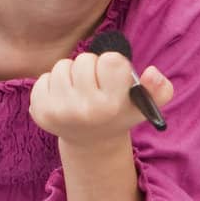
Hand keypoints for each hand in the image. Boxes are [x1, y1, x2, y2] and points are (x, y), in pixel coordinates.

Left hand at [29, 51, 174, 147]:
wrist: (91, 141)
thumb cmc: (120, 113)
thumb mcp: (146, 104)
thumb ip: (160, 88)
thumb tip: (151, 72)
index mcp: (111, 105)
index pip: (111, 59)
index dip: (114, 65)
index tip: (114, 79)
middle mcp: (83, 110)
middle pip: (85, 60)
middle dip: (92, 67)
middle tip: (96, 86)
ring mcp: (58, 111)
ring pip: (63, 66)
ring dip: (72, 73)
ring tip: (80, 90)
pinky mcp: (39, 111)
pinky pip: (44, 77)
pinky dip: (54, 83)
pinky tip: (65, 97)